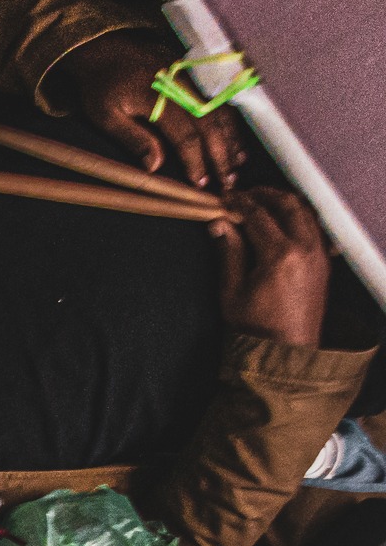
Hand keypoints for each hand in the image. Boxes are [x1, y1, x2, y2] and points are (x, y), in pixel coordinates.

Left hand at [59, 32, 243, 191]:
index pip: (187, 136)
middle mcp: (184, 88)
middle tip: (227, 184)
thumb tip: (155, 166)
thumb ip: (132, 138)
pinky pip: (219, 102)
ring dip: (230, 141)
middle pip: (211, 126)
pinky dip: (229, 123)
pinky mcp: (195, 77)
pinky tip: (233, 141)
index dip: (196, 161)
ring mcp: (193, 80)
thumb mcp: (105, 115)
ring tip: (236, 167)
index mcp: (162, 98)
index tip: (200, 183)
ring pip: (220, 114)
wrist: (106, 47)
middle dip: (221, 156)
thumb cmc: (102, 85)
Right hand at [212, 189, 329, 347]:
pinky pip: (315, 227)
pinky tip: (282, 223)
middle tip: (246, 195)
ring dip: (284, 203)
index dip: (239, 203)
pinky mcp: (324, 263)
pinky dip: (298, 217)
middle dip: (265, 194)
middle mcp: (306, 249)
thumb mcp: (231, 291)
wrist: (286, 351)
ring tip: (263, 204)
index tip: (225, 200)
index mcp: (280, 255)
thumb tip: (220, 225)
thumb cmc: (256, 327)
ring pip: (306, 212)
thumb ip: (228, 252)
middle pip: (288, 204)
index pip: (258, 214)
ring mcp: (319, 255)